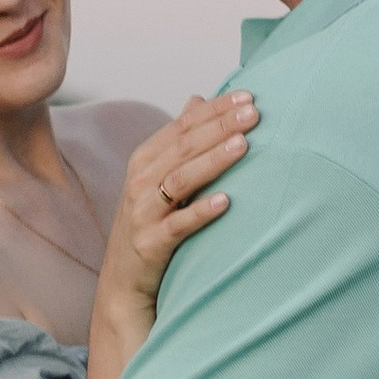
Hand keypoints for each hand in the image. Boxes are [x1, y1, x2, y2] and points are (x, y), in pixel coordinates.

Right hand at [96, 91, 256, 326]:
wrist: (123, 282)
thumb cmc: (149, 224)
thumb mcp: (157, 178)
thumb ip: (178, 140)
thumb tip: (198, 99)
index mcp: (144, 160)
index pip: (183, 125)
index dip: (215, 109)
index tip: (248, 96)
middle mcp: (140, 181)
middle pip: (184, 147)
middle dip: (220, 127)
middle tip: (255, 114)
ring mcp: (143, 213)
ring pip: (181, 179)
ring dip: (213, 161)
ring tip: (244, 145)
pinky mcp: (150, 244)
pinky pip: (178, 225)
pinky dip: (201, 211)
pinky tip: (226, 201)